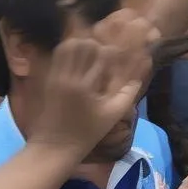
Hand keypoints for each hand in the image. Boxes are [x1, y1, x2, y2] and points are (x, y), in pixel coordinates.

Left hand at [30, 35, 146, 157]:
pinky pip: (58, 55)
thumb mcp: (113, 115)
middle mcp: (69, 75)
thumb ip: (128, 94)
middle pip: (84, 44)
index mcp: (86, 85)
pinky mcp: (49, 77)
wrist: (55, 144)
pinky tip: (78, 60)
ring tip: (90, 55)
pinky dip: (69, 50)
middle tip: (103, 55)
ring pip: (69, 45)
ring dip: (82, 45)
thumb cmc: (88, 132)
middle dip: (97, 45)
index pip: (102, 55)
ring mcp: (56, 74)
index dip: (114, 52)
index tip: (120, 56)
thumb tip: (138, 77)